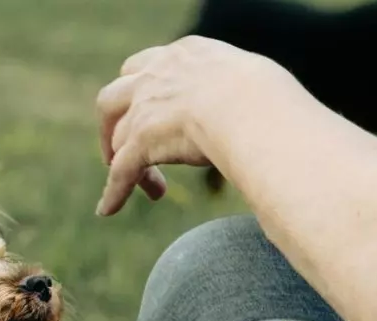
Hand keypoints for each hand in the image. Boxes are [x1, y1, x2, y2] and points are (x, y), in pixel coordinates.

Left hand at [95, 36, 269, 215]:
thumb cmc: (268, 97)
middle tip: (122, 146)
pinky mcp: (140, 141)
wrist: (252, 105)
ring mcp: (143, 108)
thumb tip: (262, 112)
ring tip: (153, 188)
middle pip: (115, 96)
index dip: (145, 92)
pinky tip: (108, 209)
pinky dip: (114, 192)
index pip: (150, 68)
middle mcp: (155, 75)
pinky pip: (120, 171)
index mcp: (184, 55)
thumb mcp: (252, 81)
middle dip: (113, 122)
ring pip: (118, 138)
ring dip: (124, 162)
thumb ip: (241, 93)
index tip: (152, 109)